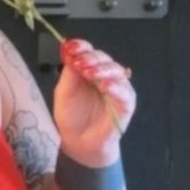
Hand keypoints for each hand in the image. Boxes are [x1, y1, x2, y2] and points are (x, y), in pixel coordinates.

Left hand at [55, 39, 135, 159]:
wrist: (78, 142)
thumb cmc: (71, 117)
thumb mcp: (63, 93)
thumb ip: (68, 73)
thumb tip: (68, 51)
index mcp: (88, 70)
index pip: (89, 51)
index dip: (81, 46)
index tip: (70, 47)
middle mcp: (105, 76)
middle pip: (103, 58)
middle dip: (91, 58)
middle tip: (79, 63)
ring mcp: (117, 88)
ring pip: (116, 71)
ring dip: (102, 70)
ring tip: (89, 73)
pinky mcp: (126, 103)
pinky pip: (124, 92)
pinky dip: (115, 87)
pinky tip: (105, 86)